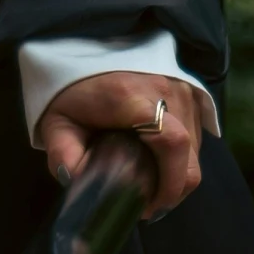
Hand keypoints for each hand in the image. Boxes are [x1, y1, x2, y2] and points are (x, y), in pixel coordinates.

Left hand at [38, 72, 203, 219]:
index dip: (168, 184)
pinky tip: (159, 159)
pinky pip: (197, 133)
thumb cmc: (71, 86)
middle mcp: (165, 89)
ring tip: (150, 182)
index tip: (147, 207)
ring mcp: (182, 87)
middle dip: (173, 189)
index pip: (172, 142)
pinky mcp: (189, 88)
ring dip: (178, 173)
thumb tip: (79, 186)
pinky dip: (183, 155)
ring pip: (195, 148)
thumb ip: (64, 155)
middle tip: (147, 204)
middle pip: (189, 155)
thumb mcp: (56, 122)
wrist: (87, 45)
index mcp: (131, 98)